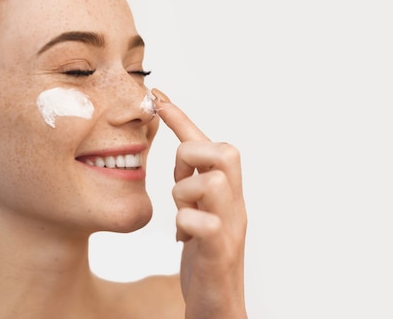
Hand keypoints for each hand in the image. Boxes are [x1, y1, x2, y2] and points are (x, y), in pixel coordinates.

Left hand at [153, 89, 247, 318]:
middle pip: (225, 152)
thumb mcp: (198, 211)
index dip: (182, 118)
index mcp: (228, 193)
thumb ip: (194, 183)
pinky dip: (186, 224)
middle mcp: (235, 205)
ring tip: (181, 215)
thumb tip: (183, 154)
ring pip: (213, 182)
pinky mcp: (219, 253)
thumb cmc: (205, 255)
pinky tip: (182, 238)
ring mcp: (230, 228)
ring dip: (185, 192)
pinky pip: (205, 224)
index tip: (157, 95)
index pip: (208, 145)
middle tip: (180, 180)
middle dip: (193, 156)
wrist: (219, 304)